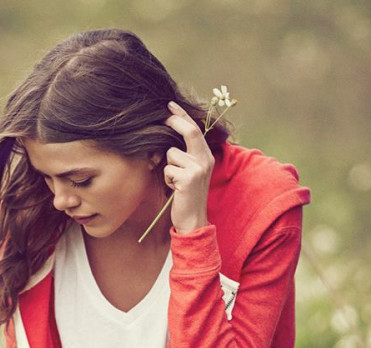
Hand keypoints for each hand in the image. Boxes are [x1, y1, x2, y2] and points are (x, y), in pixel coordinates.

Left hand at [163, 101, 214, 233]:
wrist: (193, 220)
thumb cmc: (187, 195)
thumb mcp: (190, 172)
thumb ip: (186, 154)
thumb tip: (168, 135)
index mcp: (207, 156)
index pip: (195, 130)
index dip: (182, 115)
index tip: (170, 105)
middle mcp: (206, 160)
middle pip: (190, 131)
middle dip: (174, 122)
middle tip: (163, 118)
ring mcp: (198, 169)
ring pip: (172, 153)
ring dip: (168, 167)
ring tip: (175, 181)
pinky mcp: (189, 179)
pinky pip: (168, 169)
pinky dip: (167, 179)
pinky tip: (175, 189)